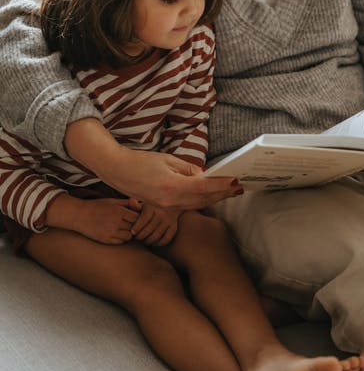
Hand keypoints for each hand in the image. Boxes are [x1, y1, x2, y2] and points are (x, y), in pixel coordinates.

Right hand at [65, 119, 242, 208]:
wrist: (118, 172)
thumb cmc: (141, 162)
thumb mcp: (168, 161)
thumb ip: (189, 170)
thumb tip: (205, 176)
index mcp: (173, 187)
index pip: (205, 188)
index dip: (222, 185)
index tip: (236, 182)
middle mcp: (171, 202)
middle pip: (204, 199)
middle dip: (223, 193)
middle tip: (239, 188)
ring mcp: (167, 208)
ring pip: (197, 205)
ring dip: (214, 199)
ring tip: (229, 192)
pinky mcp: (163, 210)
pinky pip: (187, 207)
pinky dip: (201, 202)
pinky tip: (210, 197)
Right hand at [72, 197, 139, 244]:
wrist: (78, 215)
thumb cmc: (97, 206)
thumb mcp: (112, 201)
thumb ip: (126, 203)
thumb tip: (140, 204)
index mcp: (118, 211)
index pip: (137, 217)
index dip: (138, 217)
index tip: (136, 216)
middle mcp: (115, 222)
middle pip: (134, 227)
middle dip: (135, 225)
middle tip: (133, 223)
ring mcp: (110, 232)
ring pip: (128, 236)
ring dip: (129, 233)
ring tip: (126, 229)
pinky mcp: (105, 240)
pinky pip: (120, 242)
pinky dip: (122, 239)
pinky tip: (118, 233)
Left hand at [130, 201, 181, 245]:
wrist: (170, 205)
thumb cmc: (151, 208)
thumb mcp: (143, 205)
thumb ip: (135, 205)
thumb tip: (131, 202)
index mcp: (153, 207)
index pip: (144, 218)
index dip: (137, 227)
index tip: (132, 232)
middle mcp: (162, 213)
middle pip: (149, 229)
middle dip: (141, 236)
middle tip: (137, 238)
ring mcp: (168, 221)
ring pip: (156, 236)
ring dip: (148, 241)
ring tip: (143, 241)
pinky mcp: (174, 227)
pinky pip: (166, 239)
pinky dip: (158, 243)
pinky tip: (153, 242)